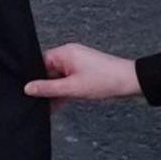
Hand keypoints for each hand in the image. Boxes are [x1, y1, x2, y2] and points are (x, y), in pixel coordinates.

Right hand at [23, 44, 141, 103]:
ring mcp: (78, 62)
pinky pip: (68, 80)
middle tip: (38, 103)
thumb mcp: (72, 88)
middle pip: (48, 70)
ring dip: (56, 91)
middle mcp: (69, 54)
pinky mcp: (85, 70)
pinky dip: (65, 90)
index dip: (34, 78)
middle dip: (45, 87)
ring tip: (50, 106)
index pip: (39, 63)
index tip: (28, 92)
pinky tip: (60, 104)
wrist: (132, 82)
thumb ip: (48, 89)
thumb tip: (28, 88)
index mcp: (64, 53)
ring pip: (59, 77)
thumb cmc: (105, 81)